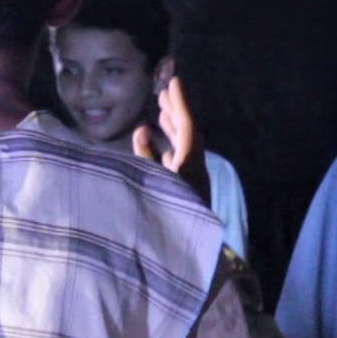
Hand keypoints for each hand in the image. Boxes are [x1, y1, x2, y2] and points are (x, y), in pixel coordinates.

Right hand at [132, 75, 210, 203]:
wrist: (181, 255)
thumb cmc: (166, 215)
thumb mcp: (153, 183)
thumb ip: (146, 156)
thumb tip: (142, 129)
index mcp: (191, 164)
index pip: (188, 126)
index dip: (181, 102)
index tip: (174, 81)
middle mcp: (194, 169)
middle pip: (187, 133)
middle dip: (175, 111)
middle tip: (163, 92)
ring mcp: (191, 181)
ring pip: (183, 148)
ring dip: (172, 129)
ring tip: (161, 112)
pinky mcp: (186, 193)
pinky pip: (179, 164)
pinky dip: (169, 150)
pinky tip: (162, 149)